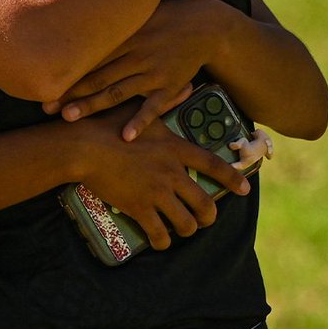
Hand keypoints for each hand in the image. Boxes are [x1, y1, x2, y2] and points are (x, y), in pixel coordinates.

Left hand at [43, 0, 219, 139]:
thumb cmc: (166, 17)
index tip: (41, 81)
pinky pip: (153, 106)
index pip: (88, 56)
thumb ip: (110, 19)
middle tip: (44, 106)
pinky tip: (125, 136)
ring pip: (117, 91)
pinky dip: (140, 121)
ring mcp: (152, 71)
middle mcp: (134, 54)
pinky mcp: (170, 86)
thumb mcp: (138, 12)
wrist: (206, 25)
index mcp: (123, 36)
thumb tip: (77, 10)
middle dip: (69, 91)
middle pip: (96, 76)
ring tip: (69, 118)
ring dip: (93, 105)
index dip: (65, 70)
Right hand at [74, 109, 250, 250]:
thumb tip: (187, 87)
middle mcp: (171, 173)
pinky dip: (162, 241)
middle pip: (204, 203)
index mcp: (175, 149)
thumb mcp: (141, 110)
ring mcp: (156, 192)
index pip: (213, 165)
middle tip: (204, 220)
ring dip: (187, 229)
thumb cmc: (108, 124)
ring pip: (185, 223)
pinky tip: (160, 240)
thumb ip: (167, 102)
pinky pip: (159, 234)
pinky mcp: (138, 208)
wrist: (82, 147)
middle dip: (208, 217)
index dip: (232, 179)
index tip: (245, 189)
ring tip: (182, 229)